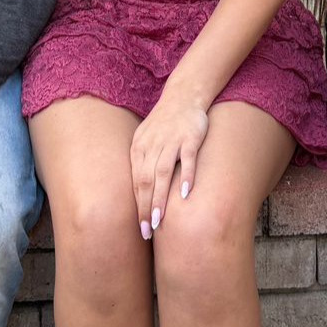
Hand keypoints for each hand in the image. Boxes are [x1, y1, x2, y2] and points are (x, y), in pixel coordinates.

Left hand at [130, 91, 208, 238]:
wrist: (183, 96)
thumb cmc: (164, 124)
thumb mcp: (146, 140)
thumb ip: (143, 164)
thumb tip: (140, 196)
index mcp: (139, 148)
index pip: (135, 182)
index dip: (137, 207)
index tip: (140, 229)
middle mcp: (152, 144)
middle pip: (145, 180)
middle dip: (145, 208)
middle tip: (148, 231)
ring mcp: (172, 140)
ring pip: (163, 172)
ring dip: (160, 198)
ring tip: (159, 219)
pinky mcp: (191, 137)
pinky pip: (188, 158)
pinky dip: (186, 176)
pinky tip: (185, 194)